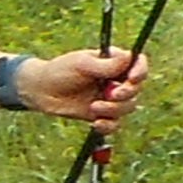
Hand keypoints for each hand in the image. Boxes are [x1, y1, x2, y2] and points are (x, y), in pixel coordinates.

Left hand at [20, 44, 145, 127]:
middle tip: (110, 95)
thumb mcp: (81, 64)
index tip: (132, 78)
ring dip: (114, 110)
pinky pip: (115, 124)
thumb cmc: (59, 71)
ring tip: (93, 107)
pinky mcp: (101, 114)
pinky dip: (108, 125)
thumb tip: (128, 56)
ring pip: (127, 107)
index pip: (138, 63)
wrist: (41, 91)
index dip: (140, 71)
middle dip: (126, 93)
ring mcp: (110, 98)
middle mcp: (116, 79)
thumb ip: (105, 64)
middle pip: (136, 88)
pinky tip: (96, 123)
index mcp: (114, 62)